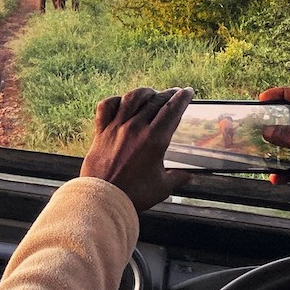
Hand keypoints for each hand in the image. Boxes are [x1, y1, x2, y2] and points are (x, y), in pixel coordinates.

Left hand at [80, 87, 194, 212]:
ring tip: (151, 93)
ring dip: (144, 93)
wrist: (104, 198)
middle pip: (155, 102)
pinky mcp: (101, 131)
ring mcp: (116, 127)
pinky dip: (115, 100)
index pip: (172, 111)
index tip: (188, 92)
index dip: (182, 98)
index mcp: (155, 139)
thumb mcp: (163, 187)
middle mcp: (136, 128)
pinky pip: (106, 107)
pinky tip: (121, 102)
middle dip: (167, 94)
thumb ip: (177, 178)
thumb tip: (189, 176)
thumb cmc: (134, 194)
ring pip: (131, 99)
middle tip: (174, 92)